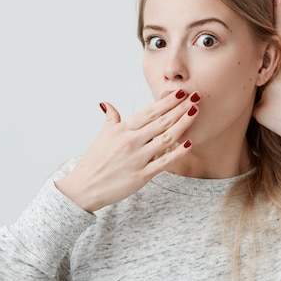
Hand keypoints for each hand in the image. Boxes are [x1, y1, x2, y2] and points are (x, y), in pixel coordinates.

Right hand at [55, 91, 199, 211]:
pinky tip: (190, 143)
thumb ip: (110, 118)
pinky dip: (178, 152)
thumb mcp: (102, 136)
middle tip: (196, 97)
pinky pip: (164, 162)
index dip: (166, 102)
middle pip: (161, 121)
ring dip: (183, 124)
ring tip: (196, 112)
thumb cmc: (94, 161)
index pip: (149, 112)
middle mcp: (131, 141)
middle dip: (180, 108)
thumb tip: (107, 104)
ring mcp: (137, 158)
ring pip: (166, 138)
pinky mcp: (142, 175)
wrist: (84, 187)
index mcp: (123, 129)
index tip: (180, 93)